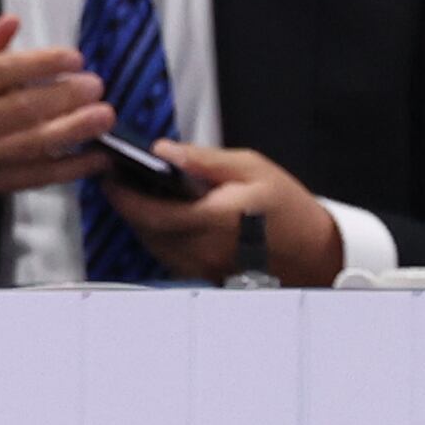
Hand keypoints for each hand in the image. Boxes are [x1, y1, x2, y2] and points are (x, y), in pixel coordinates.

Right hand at [0, 13, 111, 226]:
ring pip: (33, 144)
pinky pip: (36, 177)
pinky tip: (95, 158)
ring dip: (75, 130)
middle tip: (96, 85)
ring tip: (104, 116)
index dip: (41, 63)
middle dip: (66, 96)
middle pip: (21, 109)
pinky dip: (69, 169)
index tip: (73, 57)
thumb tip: (9, 22)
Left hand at [125, 141, 344, 285]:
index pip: (150, 212)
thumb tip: (164, 151)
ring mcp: (200, 266)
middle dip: (127, 205)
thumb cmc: (287, 209)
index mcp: (211, 219)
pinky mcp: (203, 274)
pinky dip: (157, 235)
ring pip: (152, 244)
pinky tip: (164, 216)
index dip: (123, 194)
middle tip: (120, 179)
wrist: (313, 251)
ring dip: (140, 221)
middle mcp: (201, 249)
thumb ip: (202, 160)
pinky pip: (167, 255)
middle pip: (144, 230)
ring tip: (140, 193)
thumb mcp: (249, 168)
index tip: (110, 174)